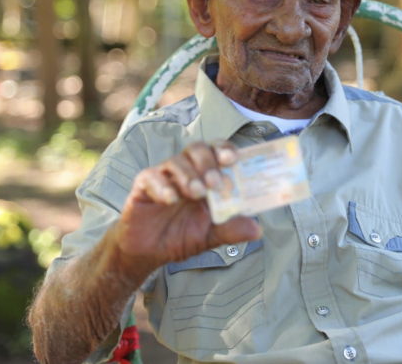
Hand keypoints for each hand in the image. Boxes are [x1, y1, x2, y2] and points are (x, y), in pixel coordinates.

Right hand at [115, 140, 261, 268]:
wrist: (149, 252)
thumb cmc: (181, 236)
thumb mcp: (210, 235)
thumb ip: (231, 230)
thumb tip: (257, 231)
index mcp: (206, 176)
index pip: (218, 151)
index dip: (226, 150)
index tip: (233, 158)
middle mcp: (186, 170)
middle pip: (197, 149)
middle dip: (209, 162)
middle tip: (216, 182)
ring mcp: (164, 175)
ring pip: (176, 161)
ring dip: (189, 175)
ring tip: (197, 193)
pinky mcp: (144, 185)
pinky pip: (152, 177)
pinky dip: (163, 187)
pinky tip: (171, 200)